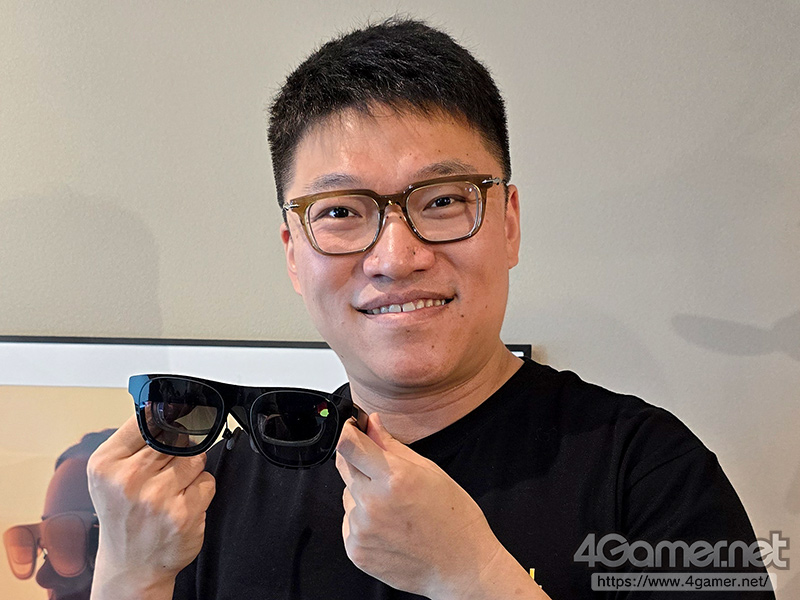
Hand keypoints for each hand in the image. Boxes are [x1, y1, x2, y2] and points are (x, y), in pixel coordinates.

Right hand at [86, 415, 215, 598]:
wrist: (130, 564)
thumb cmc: (121, 515)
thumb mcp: (107, 475)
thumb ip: (131, 441)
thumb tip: (159, 406)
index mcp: (105, 465)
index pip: (146, 421)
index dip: (166, 417)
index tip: (174, 416)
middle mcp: (129, 481)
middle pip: (176, 437)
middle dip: (179, 448)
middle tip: (167, 466)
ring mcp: (157, 499)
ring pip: (196, 458)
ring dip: (191, 469)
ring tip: (173, 486)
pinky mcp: (183, 515)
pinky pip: (207, 481)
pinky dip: (201, 488)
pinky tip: (183, 501)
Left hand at [336, 414, 544, 598]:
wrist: (460, 566)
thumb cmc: (453, 518)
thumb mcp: (430, 471)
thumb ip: (393, 446)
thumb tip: (371, 422)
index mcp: (395, 478)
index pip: (349, 445)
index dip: (348, 432)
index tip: (352, 429)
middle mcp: (373, 503)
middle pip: (346, 467)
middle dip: (361, 464)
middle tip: (387, 478)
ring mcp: (362, 529)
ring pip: (349, 496)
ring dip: (364, 495)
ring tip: (395, 510)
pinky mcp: (356, 550)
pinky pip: (349, 523)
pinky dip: (364, 521)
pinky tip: (390, 528)